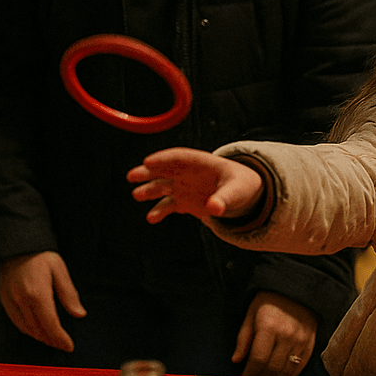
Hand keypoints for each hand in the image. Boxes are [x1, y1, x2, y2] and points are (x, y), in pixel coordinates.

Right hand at [0, 251, 85, 352]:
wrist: (16, 245)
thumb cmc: (41, 256)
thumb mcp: (59, 270)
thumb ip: (69, 294)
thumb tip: (80, 314)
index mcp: (37, 293)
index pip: (50, 324)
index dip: (60, 339)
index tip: (69, 346)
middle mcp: (21, 300)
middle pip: (38, 330)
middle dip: (52, 340)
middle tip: (64, 345)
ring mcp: (10, 301)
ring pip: (27, 329)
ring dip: (41, 337)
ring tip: (54, 339)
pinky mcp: (4, 300)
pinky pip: (17, 322)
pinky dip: (29, 330)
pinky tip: (38, 330)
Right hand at [126, 147, 264, 222]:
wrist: (243, 196)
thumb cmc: (241, 185)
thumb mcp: (237, 191)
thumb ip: (225, 198)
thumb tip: (214, 208)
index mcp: (201, 162)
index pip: (179, 157)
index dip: (163, 158)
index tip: (148, 161)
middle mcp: (188, 173)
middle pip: (164, 169)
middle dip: (148, 171)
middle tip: (132, 175)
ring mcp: (184, 187)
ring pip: (162, 186)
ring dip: (149, 190)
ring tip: (137, 195)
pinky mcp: (184, 202)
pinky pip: (168, 205)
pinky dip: (160, 211)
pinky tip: (152, 218)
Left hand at [234, 291, 316, 375]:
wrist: (295, 288)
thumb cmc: (269, 300)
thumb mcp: (250, 314)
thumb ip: (243, 338)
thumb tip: (236, 360)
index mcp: (269, 327)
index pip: (258, 360)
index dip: (249, 372)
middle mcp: (287, 335)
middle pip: (272, 369)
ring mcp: (300, 340)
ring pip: (286, 371)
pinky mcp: (310, 343)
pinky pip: (299, 367)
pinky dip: (288, 375)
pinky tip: (279, 374)